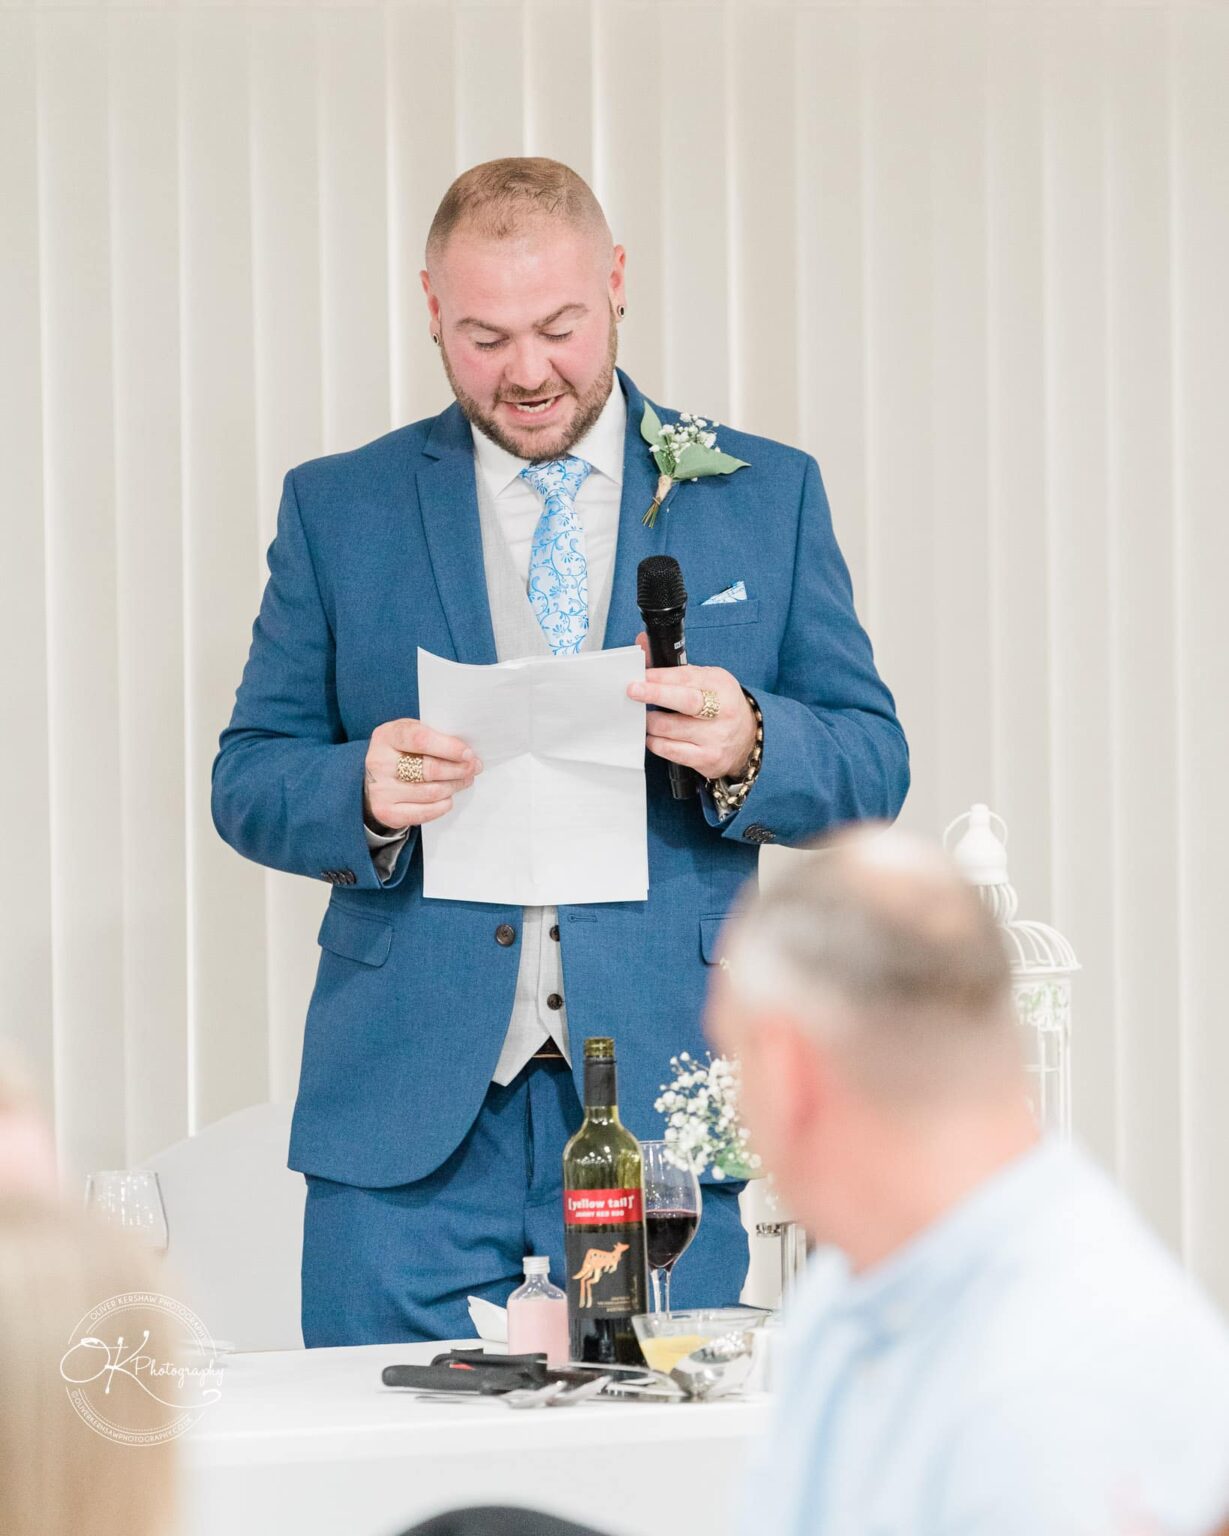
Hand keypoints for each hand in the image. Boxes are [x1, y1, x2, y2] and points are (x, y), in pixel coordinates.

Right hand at [364, 719, 481, 831]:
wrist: (373, 778)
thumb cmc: (400, 751)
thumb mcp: (410, 734)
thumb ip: (434, 737)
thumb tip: (467, 753)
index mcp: (387, 736)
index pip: (420, 739)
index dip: (449, 747)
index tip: (468, 753)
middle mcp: (379, 762)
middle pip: (429, 769)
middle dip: (458, 769)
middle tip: (473, 768)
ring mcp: (381, 789)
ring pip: (431, 792)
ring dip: (454, 786)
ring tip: (464, 780)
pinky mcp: (386, 811)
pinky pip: (424, 812)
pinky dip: (442, 806)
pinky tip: (448, 797)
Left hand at [627, 632, 756, 780]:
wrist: (749, 738)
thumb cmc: (720, 704)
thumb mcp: (706, 680)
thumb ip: (674, 667)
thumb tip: (642, 643)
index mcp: (720, 685)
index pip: (686, 677)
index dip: (660, 676)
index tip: (640, 675)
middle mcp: (721, 710)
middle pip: (685, 701)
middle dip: (655, 693)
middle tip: (632, 690)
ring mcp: (715, 736)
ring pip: (670, 728)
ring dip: (650, 722)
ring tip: (646, 718)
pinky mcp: (707, 758)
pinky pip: (671, 751)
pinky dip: (656, 742)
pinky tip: (654, 736)